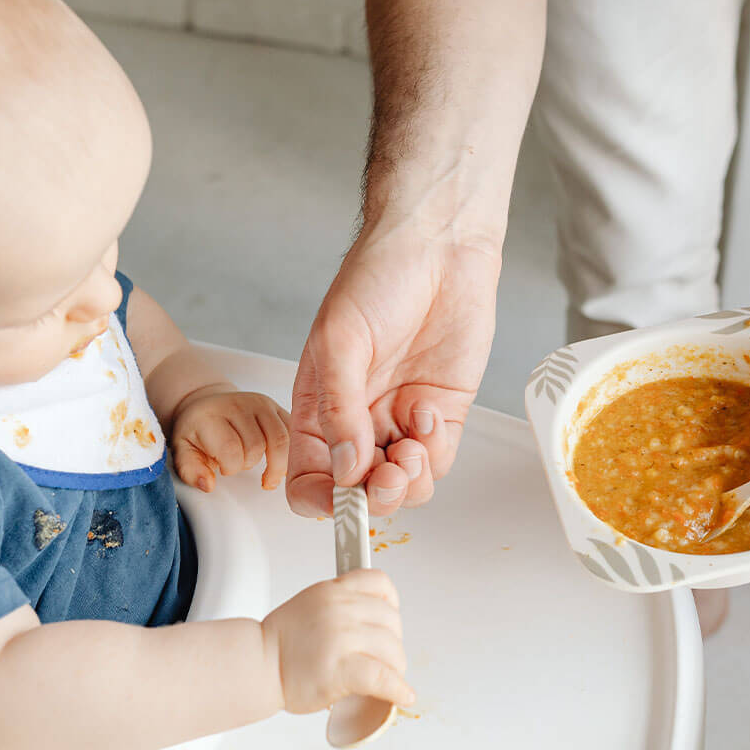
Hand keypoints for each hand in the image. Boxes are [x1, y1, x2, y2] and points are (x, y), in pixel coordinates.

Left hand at [171, 390, 289, 491]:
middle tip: (239, 464)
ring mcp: (260, 404)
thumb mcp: (183, 451)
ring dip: (276, 463)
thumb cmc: (197, 432)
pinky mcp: (277, 407)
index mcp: (211, 416)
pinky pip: (293, 433)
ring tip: (266, 473)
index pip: (231, 450)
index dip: (230, 467)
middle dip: (249, 464)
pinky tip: (279, 462)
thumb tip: (208, 485)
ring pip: (281, 440)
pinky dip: (290, 453)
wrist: (208, 405)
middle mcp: (238, 405)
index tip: (224, 468)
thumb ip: (191, 470)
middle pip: (257, 447)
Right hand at [261, 568, 413, 713]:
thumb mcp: (311, 603)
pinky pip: (382, 677)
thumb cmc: (280, 642)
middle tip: (386, 659)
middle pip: (391, 622)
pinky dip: (397, 689)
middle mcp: (339, 609)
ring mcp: (341, 638)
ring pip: (392, 650)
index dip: (391, 603)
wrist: (257, 665)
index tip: (391, 619)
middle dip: (393, 644)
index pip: (379, 583)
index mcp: (332, 591)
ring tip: (388, 679)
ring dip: (396, 669)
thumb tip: (370, 621)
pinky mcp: (340, 669)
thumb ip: (340, 605)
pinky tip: (402, 695)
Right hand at [287, 222, 498, 517]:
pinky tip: (428, 412)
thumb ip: (338, 409)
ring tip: (411, 446)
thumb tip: (344, 469)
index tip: (341, 501)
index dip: (321, 501)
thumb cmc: (377, 279)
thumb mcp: (340, 342)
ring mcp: (400, 421)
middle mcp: (358, 422)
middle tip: (386, 477)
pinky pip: (438, 461)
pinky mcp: (441, 415)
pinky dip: (434, 453)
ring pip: (402, 487)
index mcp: (318, 408)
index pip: (309, 478)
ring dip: (408, 481)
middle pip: (359, 492)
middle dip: (373, 496)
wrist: (439, 247)